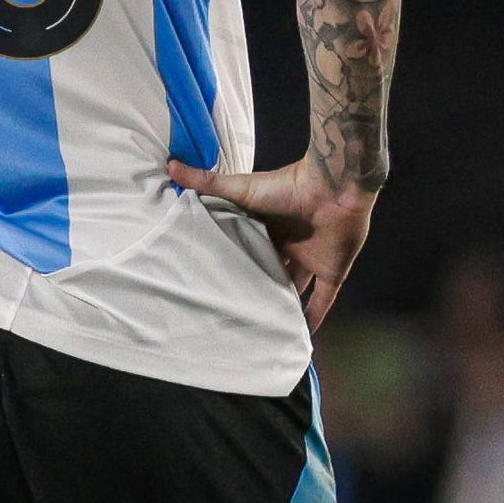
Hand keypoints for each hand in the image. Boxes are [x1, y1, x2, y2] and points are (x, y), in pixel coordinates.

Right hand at [168, 159, 374, 329]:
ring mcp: (311, 258)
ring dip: (285, 305)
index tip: (218, 284)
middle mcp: (290, 244)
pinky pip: (323, 299)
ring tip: (265, 328)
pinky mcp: (332, 271)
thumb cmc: (287, 186)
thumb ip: (207, 182)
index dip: (237, 265)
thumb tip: (170, 166)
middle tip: (238, 312)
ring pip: (296, 287)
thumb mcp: (241, 188)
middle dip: (260, 288)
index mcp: (269, 226)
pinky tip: (303, 336)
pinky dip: (315, 317)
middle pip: (272, 271)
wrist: (333, 187)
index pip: (251, 250)